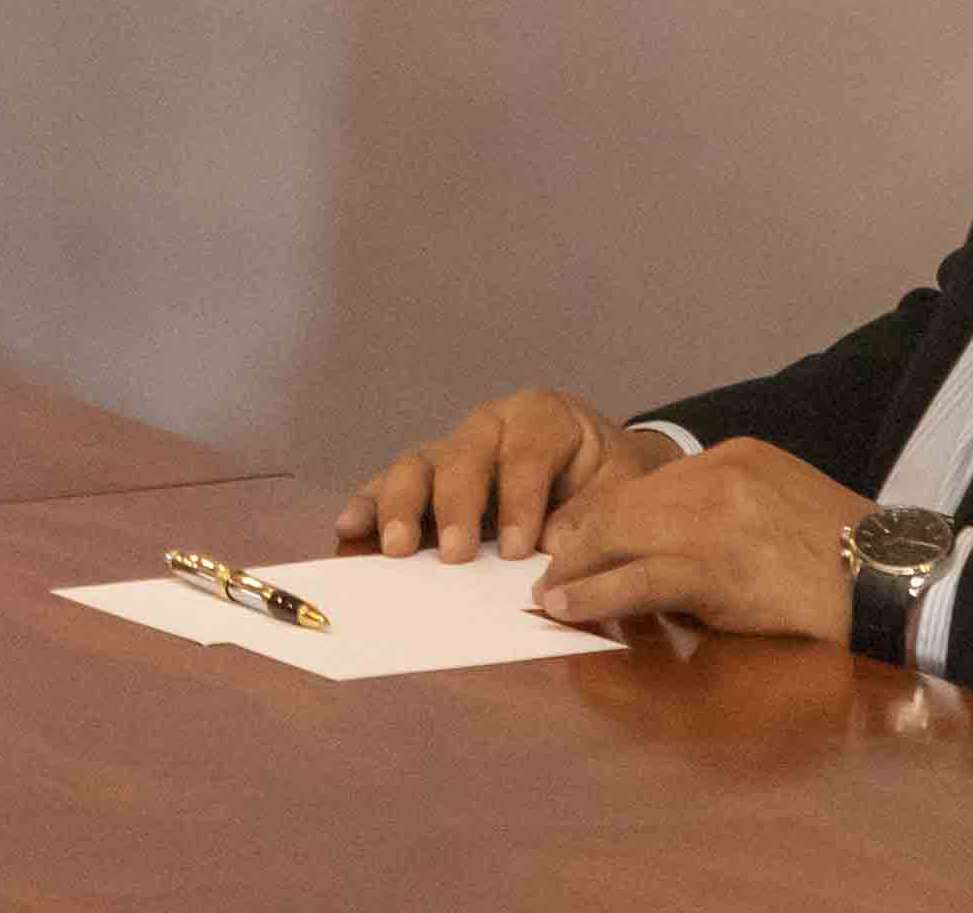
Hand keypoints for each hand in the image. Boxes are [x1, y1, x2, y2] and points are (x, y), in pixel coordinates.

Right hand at [339, 389, 676, 563]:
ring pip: (418, 462)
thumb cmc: (610, 480)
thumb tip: (556, 549)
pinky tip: (350, 526)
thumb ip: (594, 516)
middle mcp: (490, 424)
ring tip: (395, 548)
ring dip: (403, 505)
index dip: (520, 501)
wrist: (601, 469)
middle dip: (456, 506)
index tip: (520, 550)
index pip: (525, 453)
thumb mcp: (622, 492)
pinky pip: (391, 481)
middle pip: (463, 455)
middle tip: (455, 555)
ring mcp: (454, 447)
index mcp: (543, 417)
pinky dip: (370, 502)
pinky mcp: (429, 474)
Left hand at [524, 436, 873, 644]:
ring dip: (576, 570)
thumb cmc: (851, 556)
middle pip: (626, 505)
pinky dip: (595, 593)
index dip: (611, 517)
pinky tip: (568, 607)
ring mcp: (715, 519)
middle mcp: (717, 475)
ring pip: (620, 536)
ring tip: (549, 596)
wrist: (897, 578)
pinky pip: (638, 580)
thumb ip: (730, 512)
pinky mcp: (716, 569)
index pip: (652, 484)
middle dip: (581, 541)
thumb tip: (676, 547)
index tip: (582, 541)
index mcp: (735, 456)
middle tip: (551, 572)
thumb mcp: (783, 507)